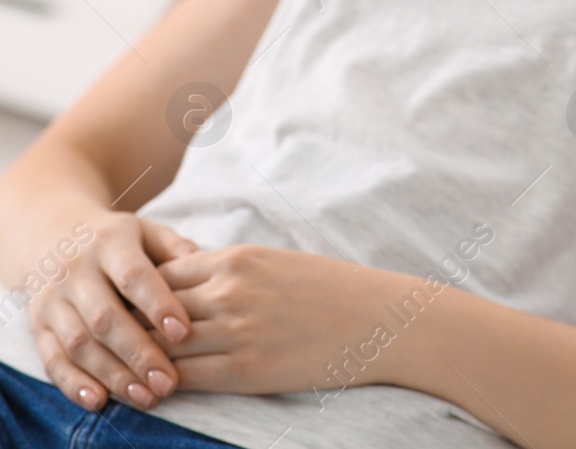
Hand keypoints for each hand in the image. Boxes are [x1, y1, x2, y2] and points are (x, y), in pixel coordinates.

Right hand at [22, 212, 197, 411]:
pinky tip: (100, 401)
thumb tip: (211, 268)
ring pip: (79, 344)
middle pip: (105, 317)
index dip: (158, 305)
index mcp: (109, 243)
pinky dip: (74, 383)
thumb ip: (177, 250)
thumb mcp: (148, 232)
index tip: (184, 333)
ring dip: (112, 375)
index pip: (134, 276)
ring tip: (147, 397)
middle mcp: (75, 272)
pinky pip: (52, 359)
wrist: (53, 237)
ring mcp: (53, 300)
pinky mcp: (37, 326)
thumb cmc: (120, 240)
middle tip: (168, 382)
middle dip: (138, 353)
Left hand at [156, 246, 415, 397]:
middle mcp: (230, 291)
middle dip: (132, 329)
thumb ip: (230, 272)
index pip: (161, 275)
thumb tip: (186, 287)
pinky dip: (165, 385)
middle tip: (118, 347)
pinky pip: (187, 378)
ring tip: (131, 373)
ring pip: (162, 347)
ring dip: (143, 361)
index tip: (134, 314)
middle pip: (152, 310)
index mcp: (237, 259)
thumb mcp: (277, 264)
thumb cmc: (332, 290)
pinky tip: (158, 390)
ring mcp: (238, 330)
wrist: (382, 319)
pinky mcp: (249, 369)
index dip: (141, 297)